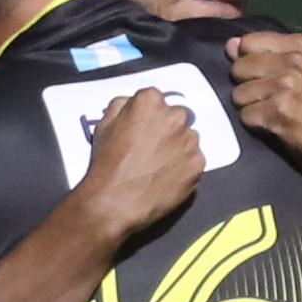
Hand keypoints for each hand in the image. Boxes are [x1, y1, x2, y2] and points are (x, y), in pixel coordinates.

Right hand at [70, 83, 205, 248]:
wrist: (115, 201)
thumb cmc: (106, 163)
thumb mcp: (104, 124)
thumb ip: (122, 105)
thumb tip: (134, 104)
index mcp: (150, 100)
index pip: (156, 100)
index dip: (147, 117)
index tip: (141, 131)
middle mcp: (175, 115)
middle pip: (175, 118)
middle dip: (165, 130)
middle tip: (150, 150)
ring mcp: (189, 140)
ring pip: (187, 138)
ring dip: (177, 148)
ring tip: (157, 166)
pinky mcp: (197, 163)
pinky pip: (194, 160)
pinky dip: (183, 167)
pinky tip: (166, 177)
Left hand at [223, 31, 301, 188]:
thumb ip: (267, 55)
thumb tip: (229, 45)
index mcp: (301, 45)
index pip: (249, 41)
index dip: (248, 61)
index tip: (265, 75)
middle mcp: (294, 61)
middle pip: (239, 68)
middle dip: (247, 86)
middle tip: (269, 98)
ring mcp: (287, 85)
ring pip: (239, 93)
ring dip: (250, 107)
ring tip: (273, 113)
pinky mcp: (279, 111)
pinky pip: (245, 115)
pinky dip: (255, 124)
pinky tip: (274, 125)